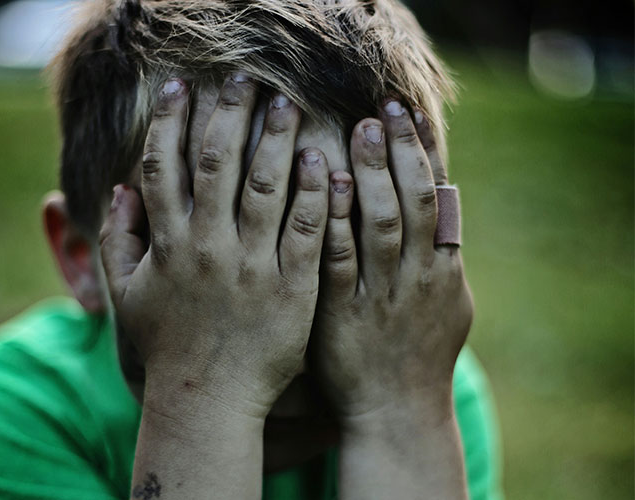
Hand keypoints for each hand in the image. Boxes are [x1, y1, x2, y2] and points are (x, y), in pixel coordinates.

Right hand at [99, 75, 329, 419]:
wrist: (209, 401)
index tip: (182, 88)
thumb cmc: (168, 347)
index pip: (163, 168)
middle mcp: (208, 248)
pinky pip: (306, 231)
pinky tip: (322, 162)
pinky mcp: (292, 288)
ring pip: (266, 188)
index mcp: (168, 246)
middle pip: (217, 165)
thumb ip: (116, 241)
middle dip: (228, 115)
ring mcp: (252, 267)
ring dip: (275, 140)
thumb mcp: (128, 295)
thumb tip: (118, 189)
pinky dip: (314, 194)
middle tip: (244, 78)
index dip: (170, 123)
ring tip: (286, 105)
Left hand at [312, 101, 472, 418]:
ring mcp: (383, 293)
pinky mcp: (344, 311)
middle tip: (382, 108)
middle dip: (400, 151)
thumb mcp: (448, 306)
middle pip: (415, 200)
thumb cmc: (418, 356)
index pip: (439, 198)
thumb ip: (443, 256)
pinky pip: (341, 257)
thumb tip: (444, 207)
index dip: (424, 153)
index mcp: (444, 270)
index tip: (409, 113)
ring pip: (383, 221)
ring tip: (359, 128)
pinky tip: (330, 182)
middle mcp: (419, 276)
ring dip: (374, 172)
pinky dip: (337, 217)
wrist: (395, 413)